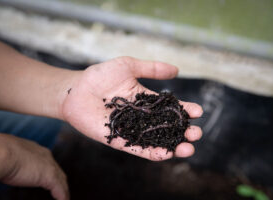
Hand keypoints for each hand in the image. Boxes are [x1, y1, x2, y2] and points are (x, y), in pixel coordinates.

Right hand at [0, 133, 67, 199]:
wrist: (0, 153)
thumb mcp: (5, 156)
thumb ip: (8, 161)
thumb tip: (2, 168)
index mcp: (33, 148)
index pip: (46, 160)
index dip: (48, 169)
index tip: (48, 178)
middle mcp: (44, 155)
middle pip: (57, 169)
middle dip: (59, 179)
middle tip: (60, 189)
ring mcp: (48, 165)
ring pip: (61, 179)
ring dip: (63, 189)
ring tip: (64, 197)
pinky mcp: (50, 176)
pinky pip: (60, 189)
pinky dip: (63, 196)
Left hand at [62, 57, 202, 160]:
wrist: (75, 90)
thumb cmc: (99, 76)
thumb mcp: (128, 66)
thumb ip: (152, 68)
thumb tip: (177, 70)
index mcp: (146, 101)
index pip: (169, 108)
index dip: (184, 110)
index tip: (197, 111)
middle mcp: (142, 118)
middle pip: (166, 128)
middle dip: (183, 132)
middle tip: (196, 134)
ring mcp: (131, 130)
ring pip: (156, 141)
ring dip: (173, 147)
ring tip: (188, 148)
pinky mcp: (119, 140)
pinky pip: (137, 149)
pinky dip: (152, 153)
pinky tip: (165, 154)